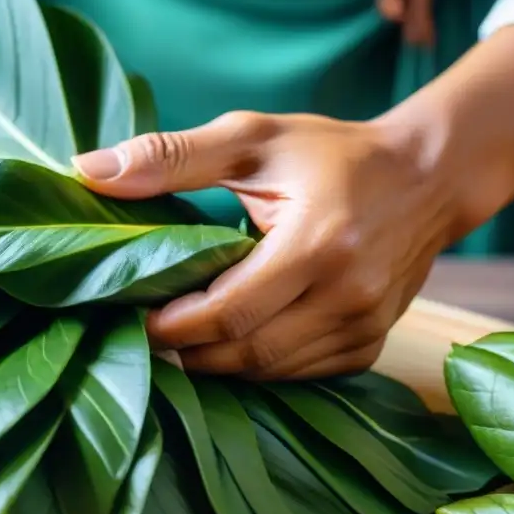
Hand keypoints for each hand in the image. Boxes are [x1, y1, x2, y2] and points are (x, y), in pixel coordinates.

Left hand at [72, 110, 460, 379]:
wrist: (427, 176)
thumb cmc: (331, 154)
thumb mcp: (251, 138)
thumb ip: (169, 156)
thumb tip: (86, 171)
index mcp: (317, 244)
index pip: (228, 313)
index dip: (173, 326)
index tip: (135, 313)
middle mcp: (348, 296)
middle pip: (246, 353)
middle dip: (188, 352)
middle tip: (147, 331)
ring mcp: (365, 327)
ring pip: (271, 372)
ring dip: (219, 364)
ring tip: (182, 339)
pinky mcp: (370, 343)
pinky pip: (301, 375)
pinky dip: (258, 366)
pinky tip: (232, 343)